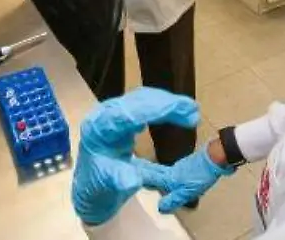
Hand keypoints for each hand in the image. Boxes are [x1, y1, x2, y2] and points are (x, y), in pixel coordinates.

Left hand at [72, 89, 201, 224]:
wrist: (90, 186)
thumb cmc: (99, 186)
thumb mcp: (108, 186)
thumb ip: (121, 180)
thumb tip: (134, 179)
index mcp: (100, 130)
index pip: (130, 113)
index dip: (157, 109)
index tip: (182, 109)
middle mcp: (104, 115)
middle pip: (138, 100)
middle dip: (167, 102)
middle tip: (193, 110)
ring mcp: (112, 112)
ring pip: (142, 98)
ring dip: (166, 102)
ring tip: (190, 110)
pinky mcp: (120, 114)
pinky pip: (143, 103)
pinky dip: (161, 105)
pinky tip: (175, 111)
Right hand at [137, 143, 234, 213]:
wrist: (214, 158)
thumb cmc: (200, 174)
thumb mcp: (187, 191)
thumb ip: (173, 199)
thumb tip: (160, 208)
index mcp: (168, 177)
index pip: (150, 178)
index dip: (139, 176)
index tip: (129, 173)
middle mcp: (170, 170)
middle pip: (152, 171)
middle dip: (142, 171)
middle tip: (133, 168)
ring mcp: (177, 167)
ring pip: (160, 169)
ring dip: (151, 170)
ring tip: (145, 173)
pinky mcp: (185, 165)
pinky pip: (169, 169)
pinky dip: (162, 171)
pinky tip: (167, 175)